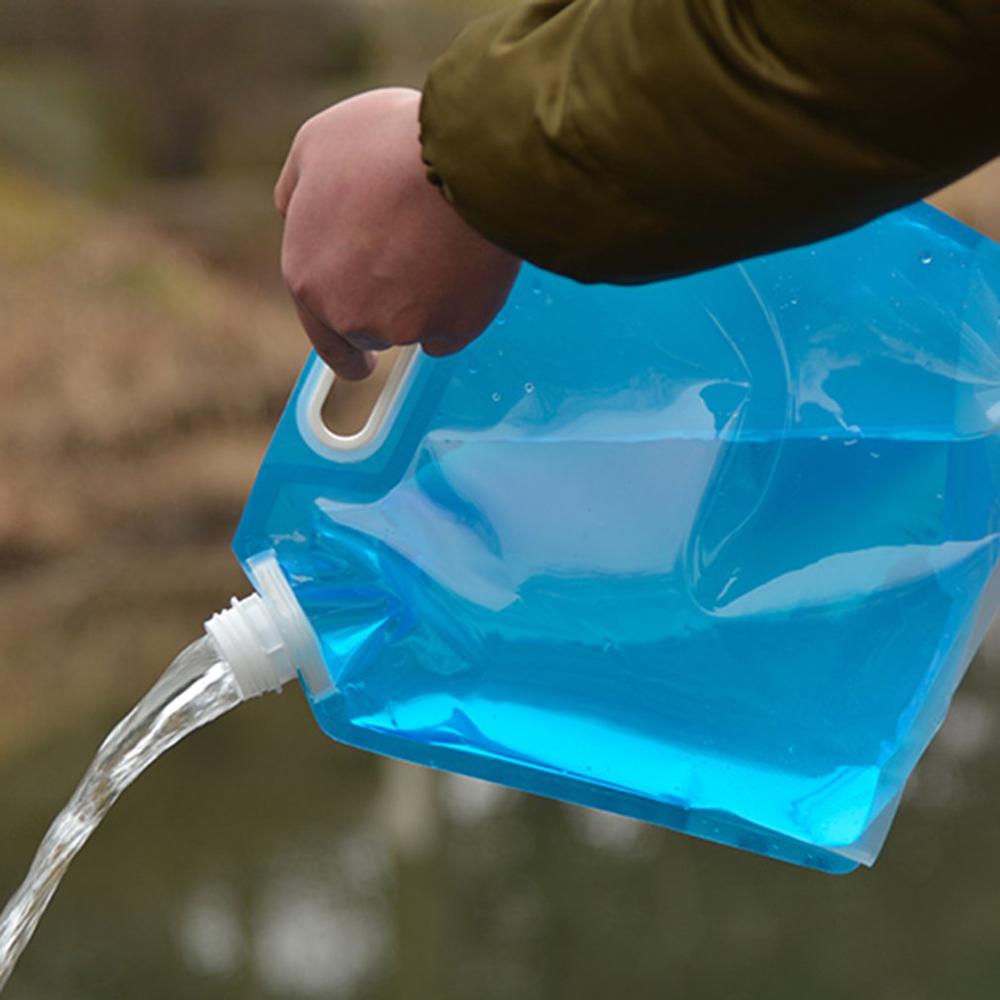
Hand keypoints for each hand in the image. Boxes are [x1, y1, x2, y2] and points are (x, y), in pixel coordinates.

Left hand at [274, 87, 520, 378]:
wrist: (465, 159)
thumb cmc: (391, 144)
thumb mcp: (317, 145)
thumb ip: (298, 191)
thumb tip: (292, 211)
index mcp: (306, 277)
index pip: (319, 331)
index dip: (340, 342)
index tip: (358, 357)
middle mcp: (346, 314)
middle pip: (366, 334)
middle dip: (384, 312)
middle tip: (410, 277)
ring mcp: (400, 327)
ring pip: (412, 331)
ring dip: (423, 304)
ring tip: (440, 246)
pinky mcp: (451, 331)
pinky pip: (453, 331)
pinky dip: (460, 308)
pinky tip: (466, 265)